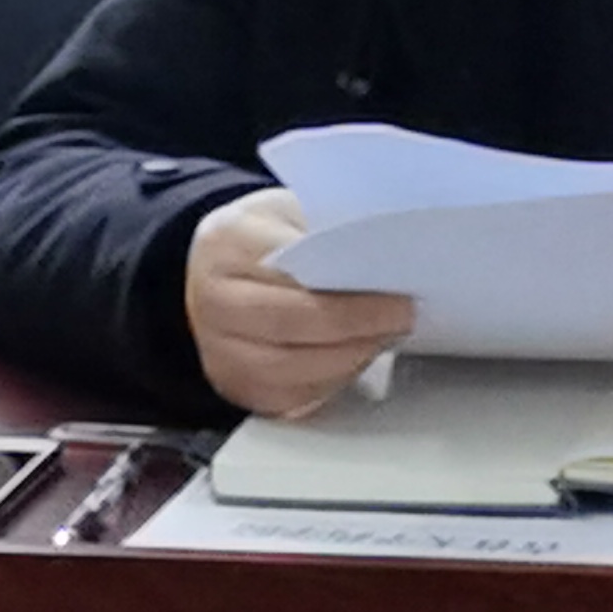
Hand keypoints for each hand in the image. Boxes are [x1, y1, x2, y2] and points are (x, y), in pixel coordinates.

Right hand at [184, 188, 415, 418]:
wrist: (214, 269)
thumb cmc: (265, 237)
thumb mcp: (290, 212)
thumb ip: (328, 232)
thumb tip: (386, 258)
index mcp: (227, 243)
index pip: (291, 275)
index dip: (349, 295)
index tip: (398, 297)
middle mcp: (211, 300)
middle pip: (289, 326)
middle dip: (356, 328)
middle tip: (401, 319)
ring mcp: (217, 349)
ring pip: (288, 371)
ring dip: (347, 360)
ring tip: (383, 339)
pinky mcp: (232, 385)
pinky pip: (286, 399)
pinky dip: (328, 384)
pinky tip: (355, 360)